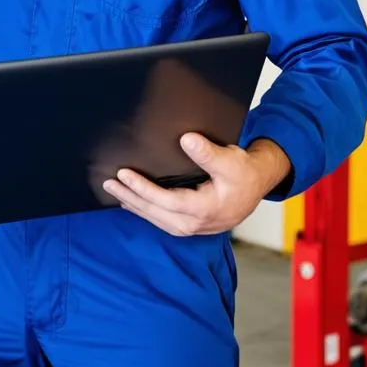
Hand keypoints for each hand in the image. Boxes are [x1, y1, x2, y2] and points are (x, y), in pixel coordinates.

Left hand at [102, 134, 291, 236]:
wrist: (258, 184)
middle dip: (130, 198)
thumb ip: (207, 153)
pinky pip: (163, 220)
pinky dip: (146, 211)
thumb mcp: (230, 160)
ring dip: (135, 205)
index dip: (143, 188)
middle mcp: (196, 222)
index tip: (123, 175)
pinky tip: (133, 202)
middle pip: (155, 212)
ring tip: (114, 191)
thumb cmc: (244, 173)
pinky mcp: (192, 223)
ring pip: (157, 219)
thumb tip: (186, 140)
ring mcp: (194, 226)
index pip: (165, 200)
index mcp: (204, 209)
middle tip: (108, 183)